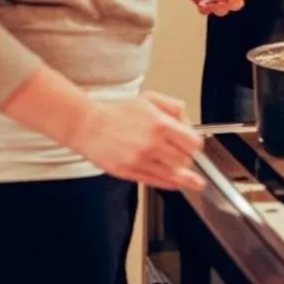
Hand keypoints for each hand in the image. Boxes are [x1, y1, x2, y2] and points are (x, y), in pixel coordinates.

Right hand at [68, 91, 205, 191]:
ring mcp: (140, 160)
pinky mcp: (129, 172)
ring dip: (184, 177)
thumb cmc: (117, 112)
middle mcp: (152, 144)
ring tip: (194, 182)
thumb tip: (188, 123)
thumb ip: (174, 107)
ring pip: (173, 175)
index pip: (192, 142)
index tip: (195, 146)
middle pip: (185, 160)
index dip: (196, 145)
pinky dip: (169, 184)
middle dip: (188, 159)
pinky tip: (176, 183)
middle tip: (187, 158)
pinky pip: (156, 182)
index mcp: (160, 124)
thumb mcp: (150, 98)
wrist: (88, 125)